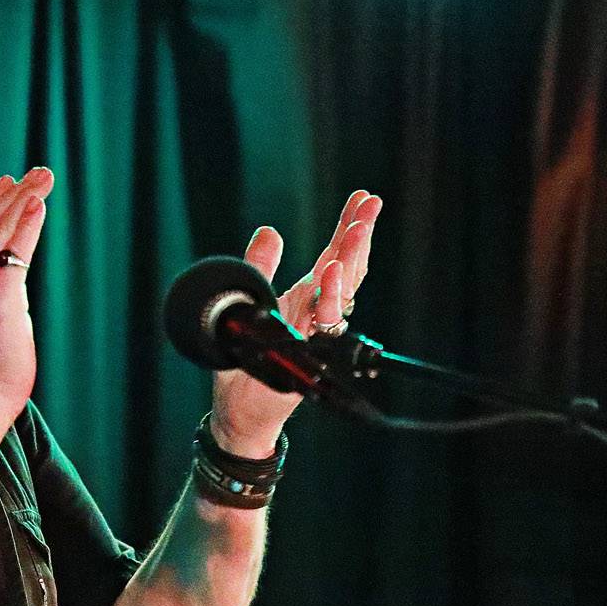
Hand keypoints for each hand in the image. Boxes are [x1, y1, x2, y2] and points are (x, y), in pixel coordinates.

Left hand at [209, 190, 381, 456]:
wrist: (237, 407)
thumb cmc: (245, 359)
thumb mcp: (247, 301)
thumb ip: (260, 266)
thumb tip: (270, 230)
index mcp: (304, 296)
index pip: (333, 256)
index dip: (348, 226)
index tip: (364, 197)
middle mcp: (314, 313)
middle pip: (346, 269)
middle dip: (358, 236)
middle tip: (370, 205)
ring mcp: (313, 333)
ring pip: (340, 294)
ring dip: (348, 262)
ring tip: (353, 232)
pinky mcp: (306, 352)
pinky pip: (324, 324)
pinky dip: (330, 298)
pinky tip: (333, 273)